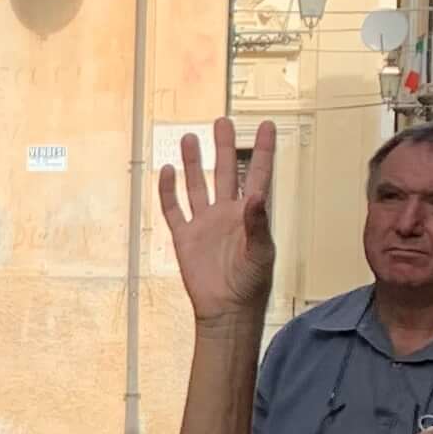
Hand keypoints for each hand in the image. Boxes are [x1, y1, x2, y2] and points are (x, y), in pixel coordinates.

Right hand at [157, 116, 278, 326]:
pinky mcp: (185, 238)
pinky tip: (167, 172)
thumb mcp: (261, 254)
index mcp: (250, 215)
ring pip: (197, 186)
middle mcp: (227, 214)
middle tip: (221, 122)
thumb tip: (256, 195)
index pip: (259, 175)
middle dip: (224, 147)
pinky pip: (174, 210)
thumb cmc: (250, 285)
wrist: (225, 311)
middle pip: (226, 172)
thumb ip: (258, 224)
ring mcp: (204, 224)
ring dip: (194, 163)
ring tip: (190, 139)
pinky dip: (168, 192)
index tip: (265, 126)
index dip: (263, 151)